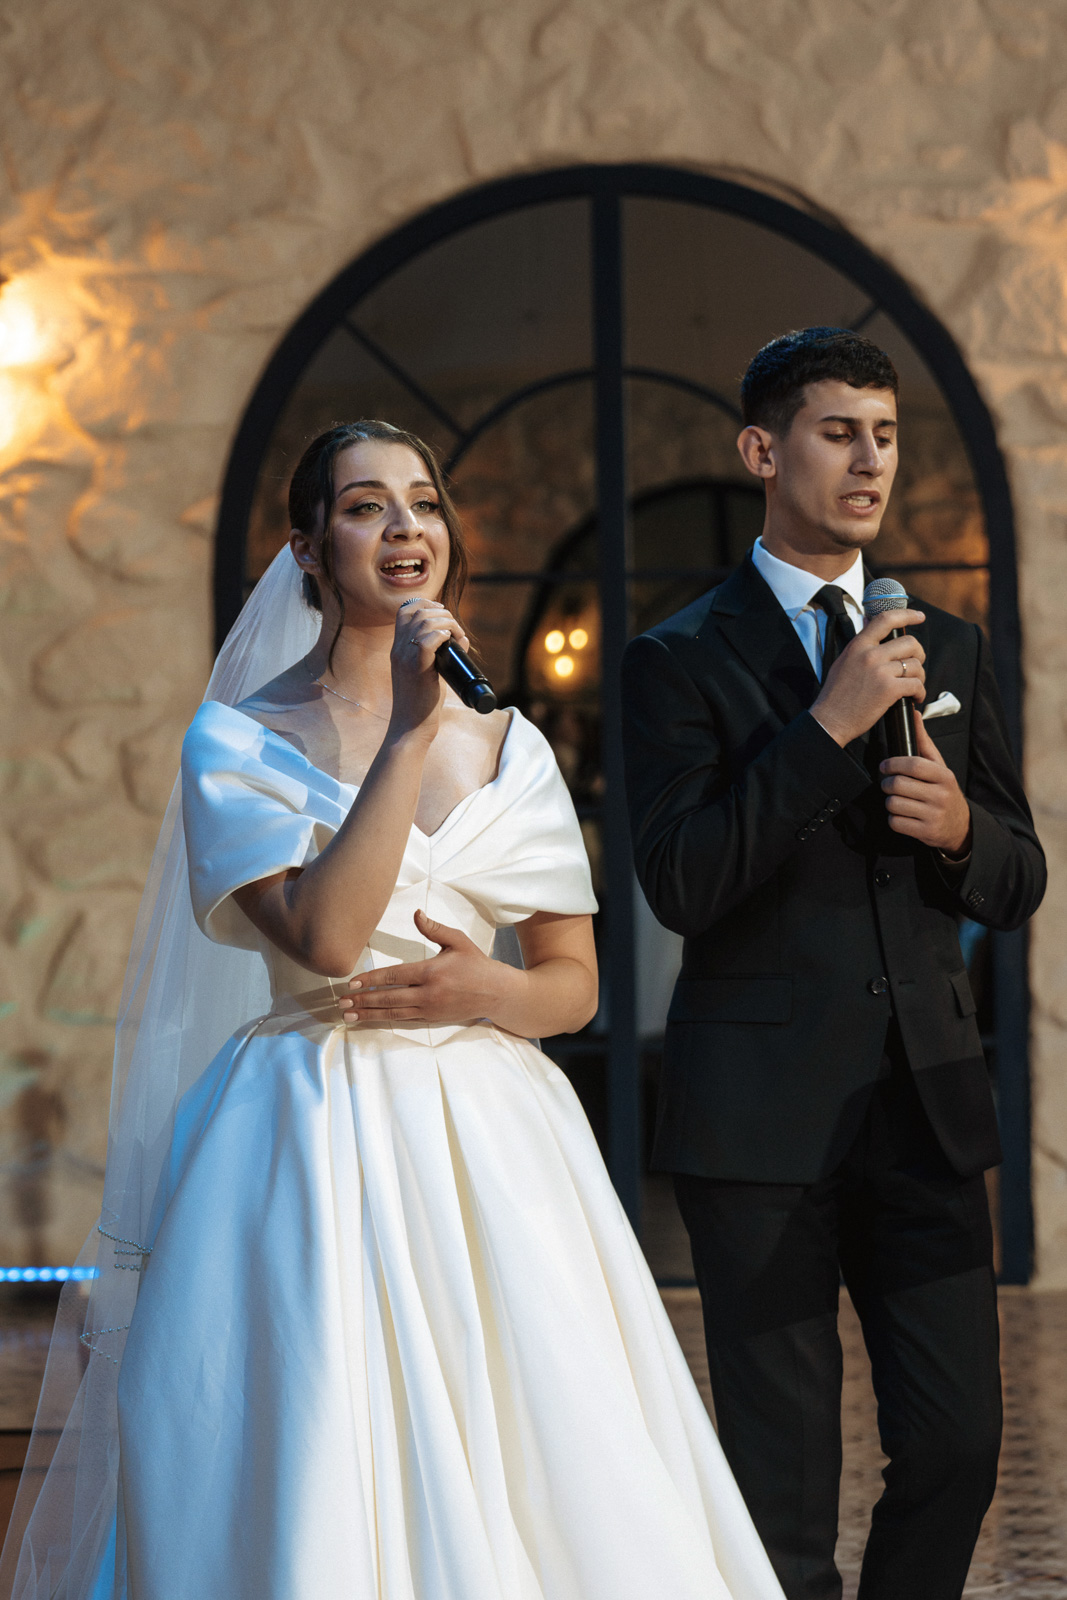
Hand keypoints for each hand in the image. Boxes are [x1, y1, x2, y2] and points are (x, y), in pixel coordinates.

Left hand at [339, 909, 508, 1024]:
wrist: (496, 993)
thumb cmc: (476, 963)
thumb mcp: (458, 940)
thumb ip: (434, 928)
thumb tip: (416, 914)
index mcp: (431, 971)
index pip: (394, 976)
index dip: (371, 980)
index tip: (352, 983)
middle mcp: (428, 993)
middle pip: (388, 998)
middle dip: (362, 1000)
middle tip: (340, 1002)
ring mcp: (429, 1009)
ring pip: (392, 1013)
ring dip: (368, 1014)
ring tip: (347, 1015)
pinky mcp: (432, 1019)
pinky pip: (403, 1020)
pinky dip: (383, 1020)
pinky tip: (370, 1019)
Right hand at [388, 601, 469, 739]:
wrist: (411, 727)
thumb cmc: (422, 703)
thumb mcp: (427, 672)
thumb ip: (437, 654)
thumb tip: (462, 639)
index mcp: (398, 647)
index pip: (405, 610)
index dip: (426, 604)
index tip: (443, 613)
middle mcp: (399, 649)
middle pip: (418, 612)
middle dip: (443, 613)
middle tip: (455, 630)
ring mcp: (405, 658)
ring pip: (425, 623)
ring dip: (447, 623)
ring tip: (457, 636)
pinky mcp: (416, 669)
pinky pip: (428, 641)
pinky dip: (443, 636)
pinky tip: (452, 643)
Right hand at [811, 607, 926, 746]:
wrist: (830, 720)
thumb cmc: (836, 695)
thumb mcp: (843, 662)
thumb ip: (860, 646)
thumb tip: (871, 626)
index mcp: (858, 646)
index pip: (886, 619)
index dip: (907, 615)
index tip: (920, 616)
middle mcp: (870, 654)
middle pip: (910, 643)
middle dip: (919, 655)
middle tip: (916, 667)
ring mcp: (880, 671)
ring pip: (916, 665)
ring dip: (920, 677)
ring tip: (913, 687)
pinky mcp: (889, 689)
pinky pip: (916, 684)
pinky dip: (920, 693)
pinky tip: (914, 698)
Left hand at [879, 712, 970, 854]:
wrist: (959, 825)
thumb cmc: (943, 791)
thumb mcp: (939, 767)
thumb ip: (924, 742)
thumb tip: (915, 715)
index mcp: (944, 776)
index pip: (913, 764)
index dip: (893, 764)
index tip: (885, 765)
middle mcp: (940, 795)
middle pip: (898, 785)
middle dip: (887, 784)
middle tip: (889, 784)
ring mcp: (933, 815)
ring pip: (893, 804)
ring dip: (890, 802)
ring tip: (897, 800)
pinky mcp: (926, 832)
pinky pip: (895, 822)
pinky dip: (894, 819)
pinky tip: (902, 815)